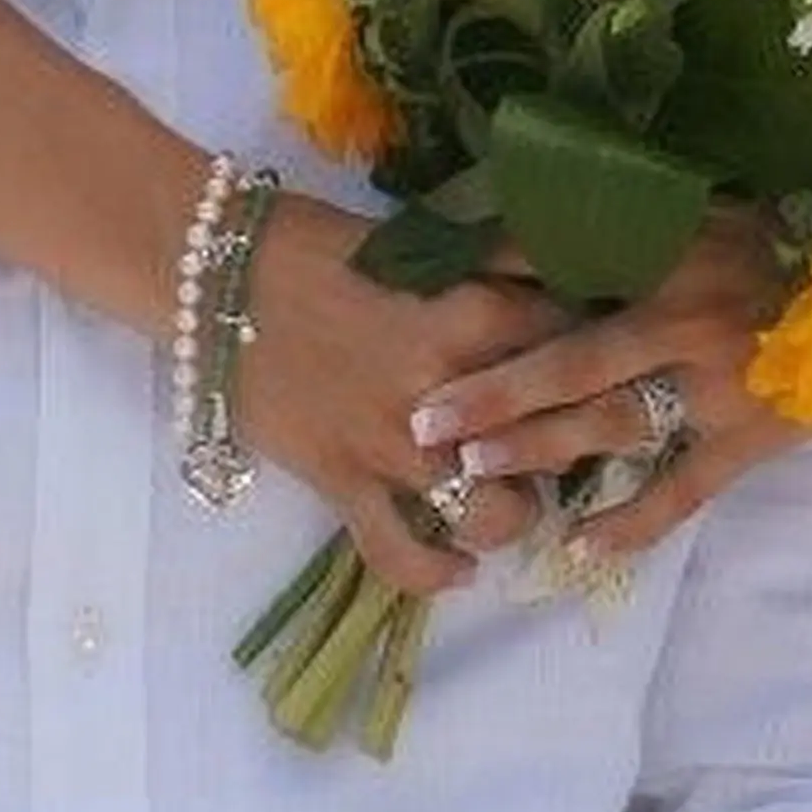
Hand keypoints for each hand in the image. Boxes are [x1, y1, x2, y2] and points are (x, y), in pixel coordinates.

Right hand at [232, 190, 565, 590]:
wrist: (212, 278)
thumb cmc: (314, 245)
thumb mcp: (418, 240)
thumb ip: (493, 260)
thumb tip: (568, 265)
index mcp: (467, 314)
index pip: (568, 341)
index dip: (592, 349)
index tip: (599, 357)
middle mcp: (445, 393)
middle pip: (550, 438)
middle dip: (569, 438)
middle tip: (572, 432)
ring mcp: (393, 448)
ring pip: (494, 513)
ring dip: (518, 509)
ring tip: (518, 493)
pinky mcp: (344, 484)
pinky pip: (401, 555)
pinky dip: (438, 571)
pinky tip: (463, 568)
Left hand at [401, 207, 799, 557]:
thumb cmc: (776, 234)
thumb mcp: (698, 204)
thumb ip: (628, 218)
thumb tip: (541, 205)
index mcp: (664, 252)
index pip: (559, 264)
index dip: (487, 284)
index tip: (421, 300)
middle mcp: (679, 320)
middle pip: (569, 361)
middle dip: (493, 392)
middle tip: (423, 420)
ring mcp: (714, 386)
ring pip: (612, 424)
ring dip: (540, 449)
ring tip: (473, 474)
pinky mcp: (747, 438)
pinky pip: (683, 489)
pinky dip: (633, 522)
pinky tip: (580, 548)